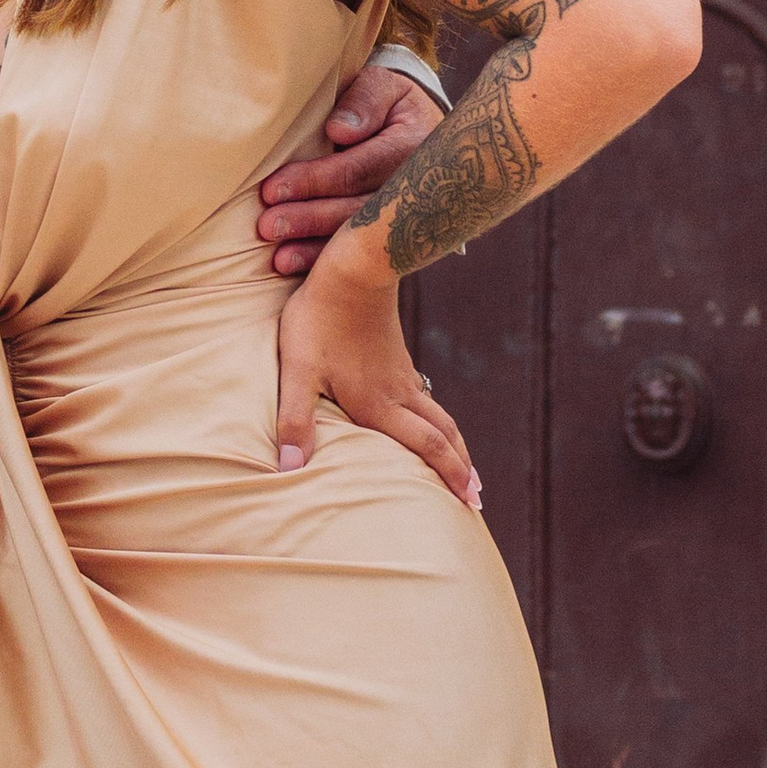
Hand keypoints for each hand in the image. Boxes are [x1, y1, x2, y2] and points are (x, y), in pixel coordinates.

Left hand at [256, 63, 441, 277]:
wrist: (423, 132)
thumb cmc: (390, 105)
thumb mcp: (384, 86)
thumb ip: (365, 100)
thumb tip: (339, 131)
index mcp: (414, 147)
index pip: (358, 168)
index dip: (315, 180)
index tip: (273, 189)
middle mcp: (416, 189)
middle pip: (357, 209)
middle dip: (309, 219)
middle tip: (267, 226)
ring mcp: (408, 219)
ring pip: (359, 239)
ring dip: (315, 250)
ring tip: (278, 258)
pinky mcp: (395, 238)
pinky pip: (362, 255)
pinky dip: (325, 264)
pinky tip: (296, 269)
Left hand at [274, 253, 480, 503]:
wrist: (356, 266)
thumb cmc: (321, 319)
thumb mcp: (299, 372)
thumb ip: (295, 420)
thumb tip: (289, 468)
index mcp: (380, 405)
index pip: (427, 447)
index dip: (450, 475)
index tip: (470, 501)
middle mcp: (399, 393)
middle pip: (443, 435)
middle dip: (461, 467)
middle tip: (477, 496)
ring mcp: (402, 373)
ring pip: (439, 415)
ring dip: (454, 444)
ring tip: (463, 466)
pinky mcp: (396, 356)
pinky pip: (426, 397)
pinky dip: (437, 420)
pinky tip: (429, 419)